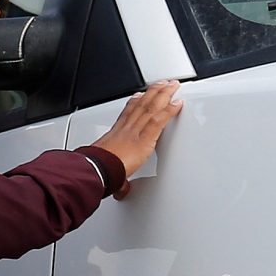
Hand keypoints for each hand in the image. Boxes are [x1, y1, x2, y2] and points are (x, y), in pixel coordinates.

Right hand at [94, 81, 184, 195]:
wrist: (97, 170)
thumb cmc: (98, 171)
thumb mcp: (108, 173)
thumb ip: (119, 182)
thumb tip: (122, 192)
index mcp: (115, 136)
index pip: (126, 115)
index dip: (133, 103)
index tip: (139, 95)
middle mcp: (125, 130)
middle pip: (140, 106)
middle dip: (151, 93)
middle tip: (161, 84)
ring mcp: (135, 132)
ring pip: (150, 108)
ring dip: (162, 94)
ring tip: (171, 85)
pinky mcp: (145, 138)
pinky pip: (159, 120)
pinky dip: (169, 110)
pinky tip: (178, 103)